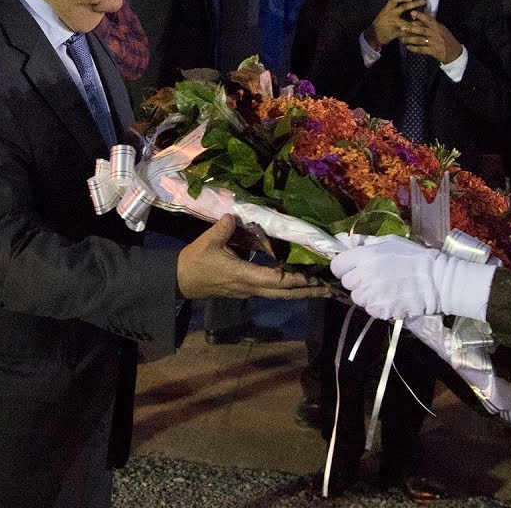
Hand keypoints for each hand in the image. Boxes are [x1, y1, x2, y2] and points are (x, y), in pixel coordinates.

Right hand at [177, 215, 329, 299]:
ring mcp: (248, 291)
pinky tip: (299, 284)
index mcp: (242, 275)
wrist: (181, 280)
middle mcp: (249, 287)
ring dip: (300, 293)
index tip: (312, 276)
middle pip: (283, 293)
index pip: (273, 279)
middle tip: (329, 290)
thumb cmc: (195, 261)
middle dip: (306, 292)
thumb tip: (234, 215)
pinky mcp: (246, 290)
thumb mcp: (208, 241)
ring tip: (321, 290)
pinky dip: (287, 289)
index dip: (294, 278)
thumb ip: (224, 228)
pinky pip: (271, 291)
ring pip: (279, 295)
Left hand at [331, 235, 494, 320]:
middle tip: (376, 277)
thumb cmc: (414, 257)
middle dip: (358, 281)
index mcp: (365, 256)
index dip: (344, 266)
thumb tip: (341, 239)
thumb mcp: (389, 242)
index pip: (337, 266)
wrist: (437, 280)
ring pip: (358, 298)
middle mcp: (364, 276)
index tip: (355, 267)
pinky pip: (370, 310)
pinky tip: (392, 297)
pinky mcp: (379, 311)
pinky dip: (378, 306)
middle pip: (347, 283)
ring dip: (367, 294)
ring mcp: (371, 296)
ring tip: (386, 288)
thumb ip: (364, 242)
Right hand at [365, 0, 426, 50]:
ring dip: (417, 23)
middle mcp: (390, 15)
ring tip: (425, 22)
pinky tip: (419, 35)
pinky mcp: (394, 33)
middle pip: (403, 8)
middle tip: (424, 1)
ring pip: (407, 23)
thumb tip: (406, 4)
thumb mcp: (384, 14)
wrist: (372, 35)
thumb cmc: (380, 24)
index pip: (394, 0)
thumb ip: (394, 10)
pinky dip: (412, 35)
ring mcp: (392, 24)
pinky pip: (405, 34)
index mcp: (387, 9)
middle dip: (414, 4)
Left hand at [401, 11, 462, 64]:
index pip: (428, 20)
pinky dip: (414, 48)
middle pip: (422, 30)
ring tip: (402, 39)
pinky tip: (408, 47)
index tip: (412, 13)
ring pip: (420, 40)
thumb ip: (433, 23)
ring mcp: (434, 43)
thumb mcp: (442, 29)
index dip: (420, 16)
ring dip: (410, 39)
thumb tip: (425, 13)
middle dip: (411, 28)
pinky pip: (421, 49)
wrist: (454, 52)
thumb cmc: (447, 39)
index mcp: (438, 27)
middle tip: (401, 27)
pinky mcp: (432, 51)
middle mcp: (435, 34)